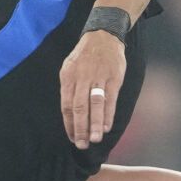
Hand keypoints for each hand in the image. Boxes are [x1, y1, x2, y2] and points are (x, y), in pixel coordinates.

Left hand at [60, 30, 126, 146]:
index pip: (66, 105)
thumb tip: (70, 114)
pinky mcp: (113, 78)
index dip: (69, 124)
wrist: (103, 35)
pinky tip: (106, 126)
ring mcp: (98, 78)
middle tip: (82, 144)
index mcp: (68, 77)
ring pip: (95, 104)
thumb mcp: (70, 68)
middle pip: (79, 107)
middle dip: (80, 128)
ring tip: (95, 139)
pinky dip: (108, 114)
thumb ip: (70, 89)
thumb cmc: (85, 56)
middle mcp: (81, 78)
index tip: (72, 138)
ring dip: (94, 124)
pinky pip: (110, 99)